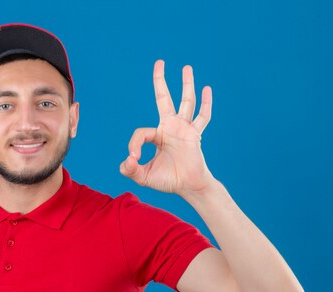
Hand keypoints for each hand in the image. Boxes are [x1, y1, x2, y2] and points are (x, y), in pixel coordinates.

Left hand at [119, 60, 216, 196]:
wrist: (187, 187)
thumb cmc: (167, 180)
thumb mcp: (143, 176)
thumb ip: (130, 169)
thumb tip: (126, 160)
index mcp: (158, 135)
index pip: (141, 133)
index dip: (134, 144)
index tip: (134, 159)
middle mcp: (171, 127)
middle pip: (164, 99)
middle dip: (160, 81)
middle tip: (159, 62)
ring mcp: (184, 129)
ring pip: (186, 102)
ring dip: (186, 85)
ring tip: (186, 67)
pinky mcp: (195, 135)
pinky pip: (202, 118)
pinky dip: (205, 104)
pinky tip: (206, 89)